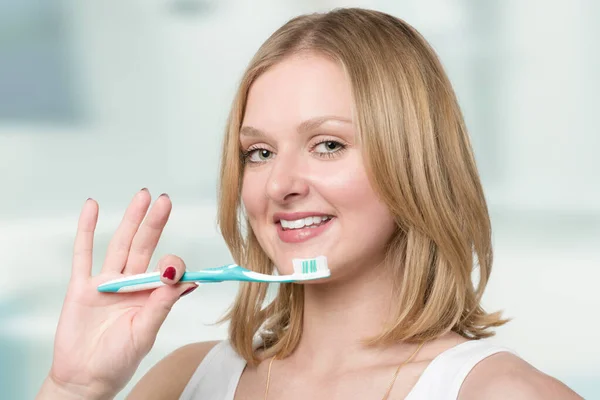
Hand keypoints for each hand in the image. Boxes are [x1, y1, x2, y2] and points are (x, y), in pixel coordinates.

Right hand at [37, 189, 197, 398]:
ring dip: (130, 220)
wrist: (85, 379)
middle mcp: (131, 284)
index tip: (173, 270)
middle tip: (164, 200)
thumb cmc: (118, 361)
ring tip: (142, 195)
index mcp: (151, 295)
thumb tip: (187, 280)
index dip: (173, 265)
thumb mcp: (144, 333)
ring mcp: (106, 283)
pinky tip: (92, 207)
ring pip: (120, 244)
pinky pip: (83, 254)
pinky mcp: (81, 287)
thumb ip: (161, 305)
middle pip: (145, 246)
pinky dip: (87, 230)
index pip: (167, 270)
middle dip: (154, 223)